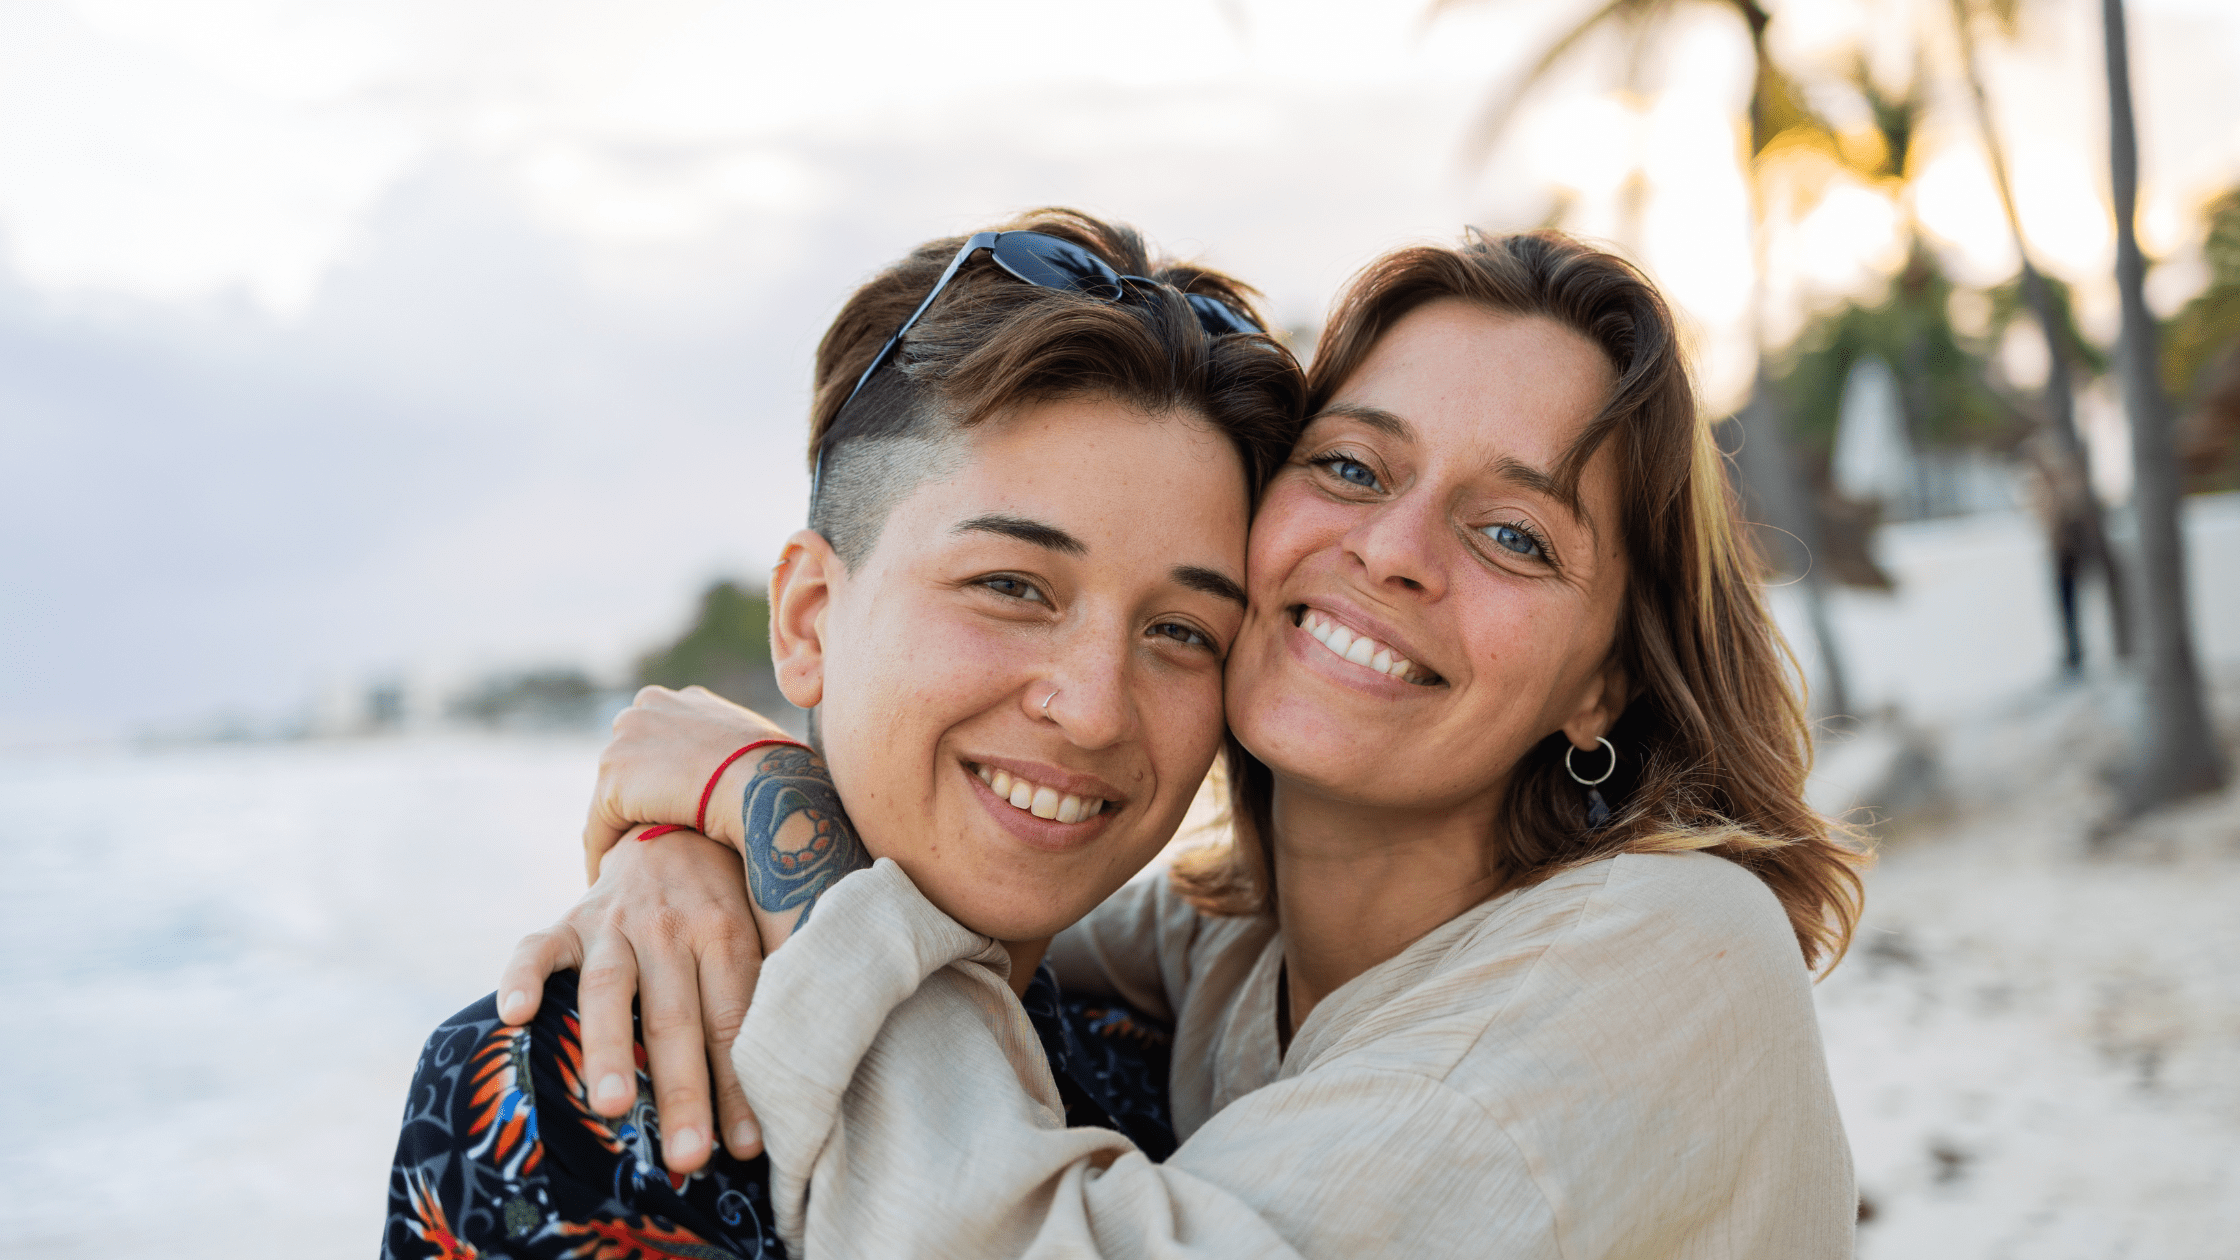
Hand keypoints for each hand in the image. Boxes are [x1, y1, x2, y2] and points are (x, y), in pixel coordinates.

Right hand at [500, 825, 768, 1169]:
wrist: (675, 819)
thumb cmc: (726, 896)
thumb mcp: (755, 927)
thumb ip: (762, 990)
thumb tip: (790, 1078)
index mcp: (726, 935)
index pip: (733, 1023)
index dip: (738, 1086)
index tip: (745, 1147)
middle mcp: (672, 929)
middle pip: (677, 1019)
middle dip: (682, 1092)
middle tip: (686, 1157)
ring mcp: (615, 923)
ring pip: (610, 990)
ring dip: (610, 1049)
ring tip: (610, 1108)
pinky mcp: (571, 919)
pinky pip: (539, 947)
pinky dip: (522, 978)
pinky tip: (513, 1016)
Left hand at [584, 684, 792, 882]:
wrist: (768, 785)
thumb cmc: (782, 776)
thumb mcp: (760, 754)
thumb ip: (735, 758)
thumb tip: (746, 785)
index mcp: (687, 702)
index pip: (659, 743)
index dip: (663, 782)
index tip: (668, 816)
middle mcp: (649, 707)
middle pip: (629, 764)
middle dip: (634, 802)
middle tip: (641, 848)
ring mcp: (626, 738)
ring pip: (612, 797)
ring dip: (618, 832)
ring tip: (624, 872)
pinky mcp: (612, 777)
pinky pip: (600, 827)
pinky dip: (604, 856)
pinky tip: (613, 882)